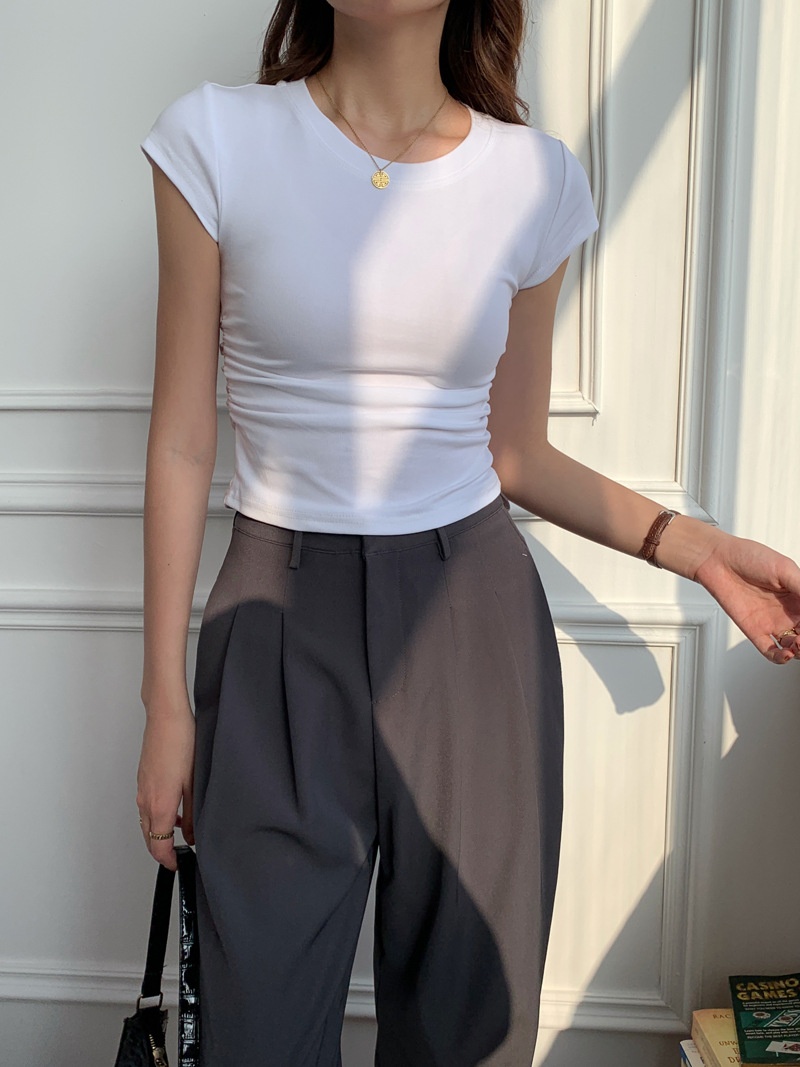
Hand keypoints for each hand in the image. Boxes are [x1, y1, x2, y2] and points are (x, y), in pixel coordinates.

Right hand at [136, 705, 195, 870]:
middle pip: (149, 837)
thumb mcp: (194, 782)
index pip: (158, 845)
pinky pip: (146, 807)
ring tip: (180, 832)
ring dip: (159, 832)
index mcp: (159, 805)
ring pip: (146, 822)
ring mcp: (142, 789)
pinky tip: (173, 808)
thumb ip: (192, 813)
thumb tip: (193, 835)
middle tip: (178, 854)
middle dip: (161, 850)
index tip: (178, 864)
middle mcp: (145, 800)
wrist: (165, 717)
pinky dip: (156, 816)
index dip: (167, 860)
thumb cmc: (181, 743)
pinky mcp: (142, 779)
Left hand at [693, 532, 799, 664]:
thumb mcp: (784, 569)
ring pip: (794, 647)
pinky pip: (770, 651)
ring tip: (797, 643)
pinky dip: (780, 657)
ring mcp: (773, 623)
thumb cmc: (749, 557)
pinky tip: (785, 654)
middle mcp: (789, 612)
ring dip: (799, 650)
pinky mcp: (755, 631)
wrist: (717, 560)